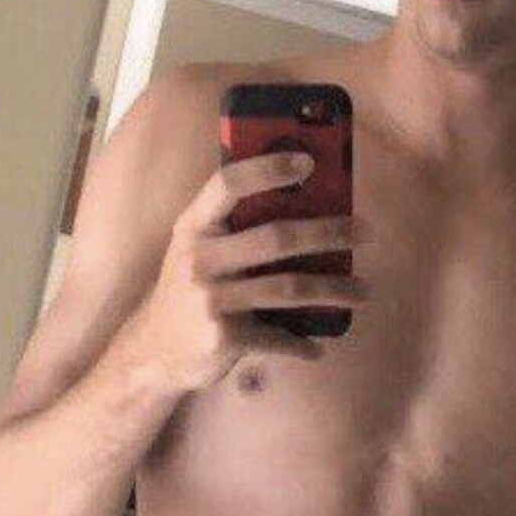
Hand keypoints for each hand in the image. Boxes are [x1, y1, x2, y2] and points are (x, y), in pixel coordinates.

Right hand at [140, 149, 366, 390]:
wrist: (151, 352)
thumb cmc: (188, 292)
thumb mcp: (196, 250)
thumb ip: (231, 227)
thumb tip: (302, 204)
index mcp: (193, 227)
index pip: (229, 184)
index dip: (269, 168)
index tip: (309, 163)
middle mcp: (200, 259)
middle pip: (277, 237)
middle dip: (328, 232)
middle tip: (364, 231)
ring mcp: (211, 300)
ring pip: (288, 288)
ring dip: (334, 290)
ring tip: (362, 290)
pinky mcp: (224, 338)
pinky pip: (277, 337)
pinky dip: (302, 345)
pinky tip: (316, 348)